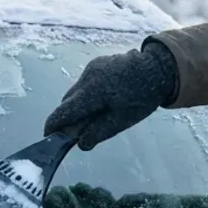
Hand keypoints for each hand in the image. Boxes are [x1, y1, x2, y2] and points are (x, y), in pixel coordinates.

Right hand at [43, 42, 178, 150]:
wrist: (158, 67)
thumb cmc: (142, 97)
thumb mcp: (122, 120)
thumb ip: (98, 132)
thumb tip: (80, 144)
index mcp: (91, 93)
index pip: (63, 111)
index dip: (53, 125)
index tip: (48, 136)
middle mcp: (87, 78)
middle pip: (68, 101)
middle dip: (68, 116)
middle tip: (79, 130)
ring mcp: (92, 68)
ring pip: (76, 91)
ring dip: (79, 104)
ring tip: (97, 113)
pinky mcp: (98, 63)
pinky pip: (86, 82)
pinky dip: (88, 93)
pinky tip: (106, 98)